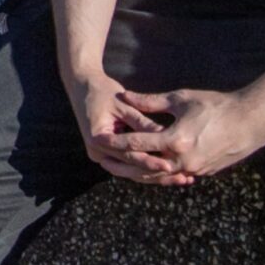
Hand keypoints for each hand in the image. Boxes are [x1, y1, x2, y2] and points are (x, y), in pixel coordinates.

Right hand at [64, 69, 189, 184]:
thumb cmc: (102, 91)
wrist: (82, 86)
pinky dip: (150, 168)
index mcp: (97, 139)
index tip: (170, 165)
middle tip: (182, 177)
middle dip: (157, 175)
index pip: (128, 156)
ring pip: (132, 172)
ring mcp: (101, 155)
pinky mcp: (108, 154)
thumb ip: (143, 123)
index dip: (150, 161)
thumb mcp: (124, 105)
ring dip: (156, 176)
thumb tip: (166, 137)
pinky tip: (171, 173)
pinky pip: (130, 166)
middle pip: (131, 169)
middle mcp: (97, 152)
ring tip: (182, 178)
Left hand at [106, 86, 264, 180]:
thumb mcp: (181, 99)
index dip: (116, 142)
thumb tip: (125, 97)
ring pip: (161, 174)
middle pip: (145, 167)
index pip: (137, 145)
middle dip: (124, 164)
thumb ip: (150, 101)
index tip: (99, 139)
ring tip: (122, 167)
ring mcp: (195, 168)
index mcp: (175, 140)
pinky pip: (176, 174)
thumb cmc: (216, 105)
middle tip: (104, 161)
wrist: (251, 121)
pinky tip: (149, 168)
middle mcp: (183, 160)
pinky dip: (161, 172)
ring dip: (141, 171)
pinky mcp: (204, 172)